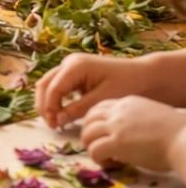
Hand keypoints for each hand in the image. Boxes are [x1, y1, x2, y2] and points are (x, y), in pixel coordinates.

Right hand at [35, 52, 158, 128]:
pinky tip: (62, 114)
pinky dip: (56, 100)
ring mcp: (70, 66)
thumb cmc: (126, 84)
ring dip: (48, 103)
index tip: (54, 125)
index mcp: (75, 66)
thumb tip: (57, 121)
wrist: (142, 75)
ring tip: (56, 122)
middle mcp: (69, 62)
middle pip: (44, 84)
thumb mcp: (102, 99)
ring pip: (48, 84)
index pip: (53, 88)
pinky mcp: (74, 73)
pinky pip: (57, 86)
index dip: (49, 108)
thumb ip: (77, 109)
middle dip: (44, 105)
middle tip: (52, 125)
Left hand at [80, 96, 185, 172]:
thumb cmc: (177, 134)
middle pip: (88, 119)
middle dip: (89, 135)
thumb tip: (129, 133)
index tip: (103, 135)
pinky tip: (113, 164)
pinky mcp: (117, 142)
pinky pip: (94, 151)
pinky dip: (99, 160)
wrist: (185, 140)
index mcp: (129, 102)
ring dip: (92, 148)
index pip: (100, 107)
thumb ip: (136, 120)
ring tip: (106, 158)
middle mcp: (119, 111)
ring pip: (87, 134)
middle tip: (100, 148)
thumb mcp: (153, 116)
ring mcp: (116, 126)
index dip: (96, 122)